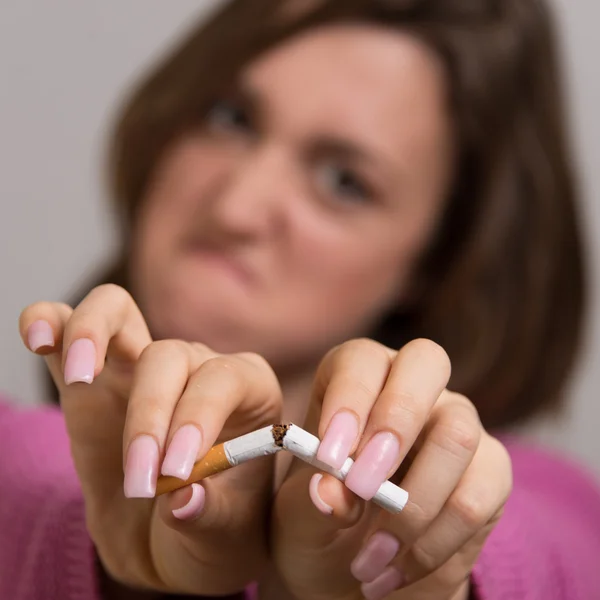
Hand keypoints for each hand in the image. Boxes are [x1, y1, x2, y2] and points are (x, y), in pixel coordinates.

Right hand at [20, 284, 282, 594]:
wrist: (171, 542)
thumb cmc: (211, 531)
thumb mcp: (223, 538)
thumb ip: (209, 517)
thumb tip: (182, 499)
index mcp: (249, 390)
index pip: (223, 379)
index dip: (196, 418)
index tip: (174, 472)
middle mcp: (198, 365)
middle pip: (169, 355)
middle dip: (148, 416)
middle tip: (139, 482)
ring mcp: (142, 364)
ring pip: (118, 313)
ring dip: (93, 335)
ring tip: (79, 376)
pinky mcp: (93, 377)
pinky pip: (70, 327)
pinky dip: (53, 323)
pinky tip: (40, 340)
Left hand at [269, 338, 511, 599]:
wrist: (353, 576)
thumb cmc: (319, 528)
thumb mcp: (300, 518)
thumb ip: (312, 500)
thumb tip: (331, 491)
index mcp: (355, 381)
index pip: (361, 360)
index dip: (349, 399)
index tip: (330, 458)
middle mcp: (411, 389)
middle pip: (426, 363)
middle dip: (395, 422)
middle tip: (363, 487)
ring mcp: (456, 424)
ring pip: (458, 434)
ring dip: (412, 505)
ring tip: (368, 558)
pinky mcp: (489, 473)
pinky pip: (476, 498)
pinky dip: (434, 544)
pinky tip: (397, 570)